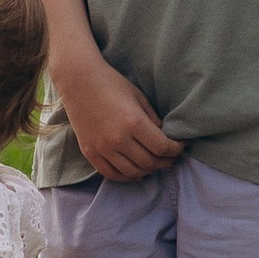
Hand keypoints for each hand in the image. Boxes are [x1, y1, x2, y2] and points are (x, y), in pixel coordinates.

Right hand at [53, 48, 183, 182]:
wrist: (78, 80)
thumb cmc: (111, 83)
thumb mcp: (138, 97)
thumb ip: (153, 119)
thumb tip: (164, 137)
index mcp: (134, 122)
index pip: (162, 147)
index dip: (176, 150)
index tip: (181, 146)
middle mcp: (118, 139)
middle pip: (150, 162)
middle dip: (165, 161)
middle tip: (171, 156)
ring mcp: (103, 148)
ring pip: (133, 172)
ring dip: (148, 170)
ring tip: (155, 163)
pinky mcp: (90, 153)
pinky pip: (111, 174)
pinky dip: (127, 177)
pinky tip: (136, 172)